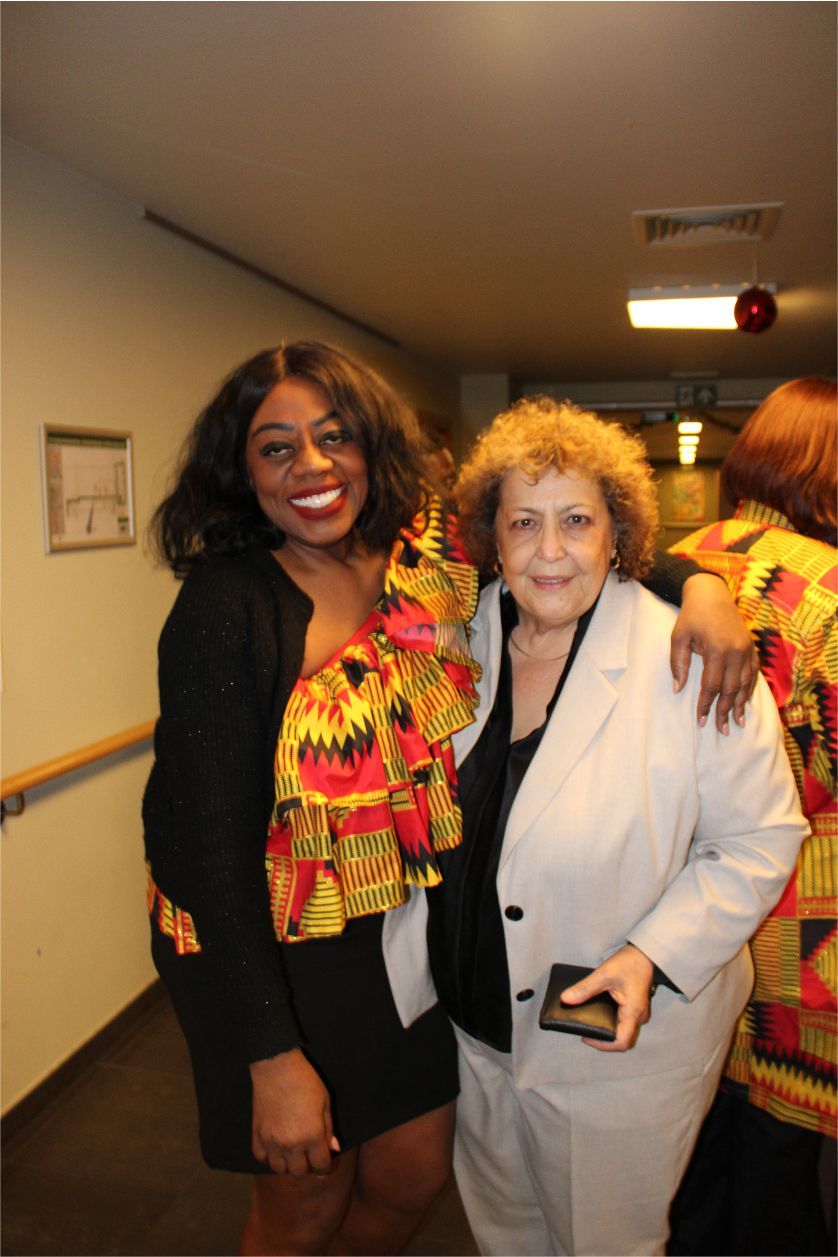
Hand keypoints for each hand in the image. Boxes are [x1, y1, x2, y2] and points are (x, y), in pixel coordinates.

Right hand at [250, 1047, 339, 1175]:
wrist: (277, 1067)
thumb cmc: (306, 1081)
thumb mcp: (325, 1102)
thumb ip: (329, 1129)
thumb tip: (334, 1148)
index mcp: (312, 1137)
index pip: (321, 1167)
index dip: (326, 1166)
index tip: (325, 1160)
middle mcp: (291, 1145)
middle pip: (300, 1172)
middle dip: (307, 1165)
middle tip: (308, 1153)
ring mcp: (271, 1142)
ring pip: (279, 1169)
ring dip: (287, 1163)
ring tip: (291, 1150)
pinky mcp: (256, 1135)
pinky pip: (261, 1158)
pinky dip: (268, 1156)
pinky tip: (275, 1145)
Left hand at [559, 945, 653, 1051]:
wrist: (644, 954)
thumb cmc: (629, 962)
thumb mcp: (604, 973)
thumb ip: (585, 988)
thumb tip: (565, 999)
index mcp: (633, 1012)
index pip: (621, 1042)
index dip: (602, 1045)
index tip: (586, 1037)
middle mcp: (639, 1016)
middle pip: (622, 1040)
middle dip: (603, 1040)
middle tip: (585, 1031)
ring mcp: (638, 1013)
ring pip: (623, 1032)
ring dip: (607, 1032)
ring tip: (589, 1023)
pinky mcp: (635, 1008)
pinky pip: (623, 1022)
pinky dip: (611, 1023)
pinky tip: (598, 1014)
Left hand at [671, 573, 758, 733]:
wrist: (711, 594)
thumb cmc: (691, 616)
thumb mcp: (678, 637)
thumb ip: (678, 664)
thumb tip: (678, 689)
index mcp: (717, 650)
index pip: (712, 686)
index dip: (706, 705)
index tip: (702, 721)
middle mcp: (736, 652)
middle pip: (731, 689)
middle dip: (725, 711)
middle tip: (722, 730)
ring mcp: (747, 649)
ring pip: (745, 683)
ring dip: (740, 704)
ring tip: (737, 723)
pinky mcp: (751, 646)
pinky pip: (753, 673)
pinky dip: (749, 688)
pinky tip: (744, 701)